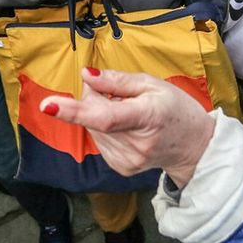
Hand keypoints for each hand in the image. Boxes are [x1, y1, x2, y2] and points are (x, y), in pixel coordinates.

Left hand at [41, 68, 215, 186]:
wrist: (194, 146)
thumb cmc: (175, 109)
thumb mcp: (152, 84)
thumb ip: (117, 80)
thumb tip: (87, 76)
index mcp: (147, 116)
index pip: (105, 117)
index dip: (74, 111)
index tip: (48, 106)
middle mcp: (135, 144)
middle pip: (93, 115)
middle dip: (97, 99)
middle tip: (120, 95)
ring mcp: (127, 160)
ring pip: (93, 127)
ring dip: (101, 115)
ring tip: (128, 113)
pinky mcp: (120, 167)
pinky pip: (99, 140)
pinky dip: (106, 129)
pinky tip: (126, 127)